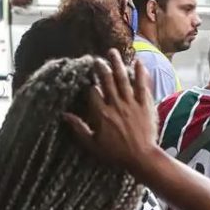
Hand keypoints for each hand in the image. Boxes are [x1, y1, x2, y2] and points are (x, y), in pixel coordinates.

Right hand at [64, 49, 158, 174]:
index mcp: (101, 114)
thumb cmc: (116, 154)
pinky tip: (139, 63)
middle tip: (96, 59)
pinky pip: (142, 86)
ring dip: (117, 64)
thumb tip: (64, 115)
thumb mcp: (92, 145)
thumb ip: (78, 128)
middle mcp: (115, 105)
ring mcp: (131, 104)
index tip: (86, 77)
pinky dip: (140, 74)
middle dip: (101, 68)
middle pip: (106, 81)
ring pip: (123, 79)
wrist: (142, 157)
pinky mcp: (145, 105)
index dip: (89, 84)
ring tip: (113, 52)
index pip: (92, 92)